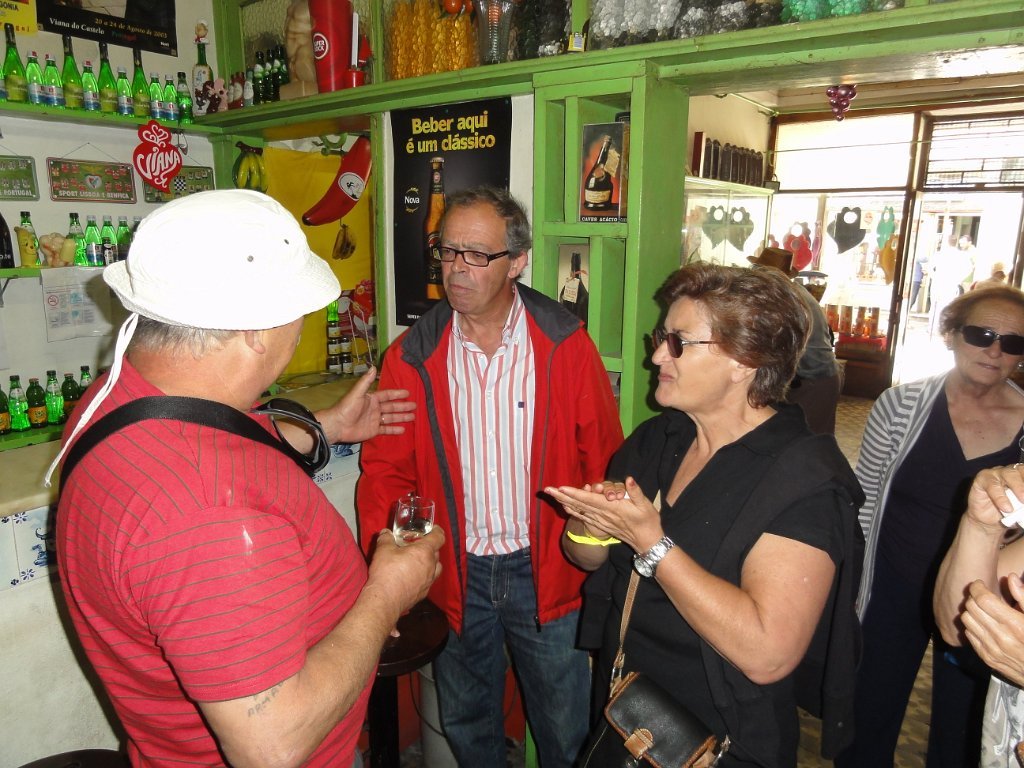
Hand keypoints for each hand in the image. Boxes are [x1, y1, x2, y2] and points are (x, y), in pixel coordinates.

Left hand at [317, 366, 414, 443]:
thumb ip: (366, 381)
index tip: (408, 393)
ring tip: (413, 417)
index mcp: (372, 398)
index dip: (397, 394)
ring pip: (391, 418)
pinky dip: (394, 429)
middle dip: (403, 406)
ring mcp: (374, 420)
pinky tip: (403, 429)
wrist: (338, 425)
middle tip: (415, 406)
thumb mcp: (357, 392)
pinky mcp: (373, 430)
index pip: (387, 395)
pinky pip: (386, 429)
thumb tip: (374, 366)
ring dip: (402, 417)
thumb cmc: (347, 407)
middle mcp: (375, 408)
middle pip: (392, 407)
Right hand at [365, 528, 443, 622]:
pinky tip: (412, 577)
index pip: (439, 537)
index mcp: (424, 552)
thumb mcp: (383, 550)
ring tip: (417, 562)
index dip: (437, 531)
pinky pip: (428, 581)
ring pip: (435, 568)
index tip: (433, 529)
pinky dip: (423, 576)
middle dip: (429, 548)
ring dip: (429, 563)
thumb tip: (386, 533)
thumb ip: (386, 539)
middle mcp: (431, 566)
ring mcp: (429, 581)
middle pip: (437, 553)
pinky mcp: (423, 593)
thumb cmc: (386, 572)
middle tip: (417, 546)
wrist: (385, 600)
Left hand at [545, 476, 662, 551]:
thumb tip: (628, 480)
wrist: (647, 542)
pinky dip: (573, 511)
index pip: (589, 499)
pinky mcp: (601, 525)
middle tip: (547, 489)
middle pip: (579, 504)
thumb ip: (636, 492)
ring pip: (579, 510)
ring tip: (552, 495)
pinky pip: (583, 517)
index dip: (574, 493)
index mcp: (612, 508)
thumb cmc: (648, 522)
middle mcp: (603, 515)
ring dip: (565, 502)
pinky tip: (565, 507)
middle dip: (563, 496)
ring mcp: (600, 521)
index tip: (561, 488)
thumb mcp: (646, 506)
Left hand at [962, 575, 1023, 687]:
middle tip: (982, 596)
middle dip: (974, 597)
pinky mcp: (987, 658)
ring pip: (966, 620)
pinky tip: (985, 624)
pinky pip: (969, 635)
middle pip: (971, 607)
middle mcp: (1000, 637)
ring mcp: (991, 649)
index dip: (977, 587)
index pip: (983, 599)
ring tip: (983, 609)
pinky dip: (973, 626)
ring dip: (972, 611)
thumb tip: (1011, 577)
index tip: (980, 583)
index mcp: (1014, 624)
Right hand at [964, 465, 1023, 531]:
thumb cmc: (1010, 513)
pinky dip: (1000, 498)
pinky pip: (992, 485)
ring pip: (1009, 474)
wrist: (988, 521)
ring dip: (1018, 487)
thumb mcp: (1022, 511)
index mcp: (1022, 476)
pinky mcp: (982, 479)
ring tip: (1023, 501)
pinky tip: (1006, 508)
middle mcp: (1011, 472)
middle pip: (1022, 470)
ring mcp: (996, 473)